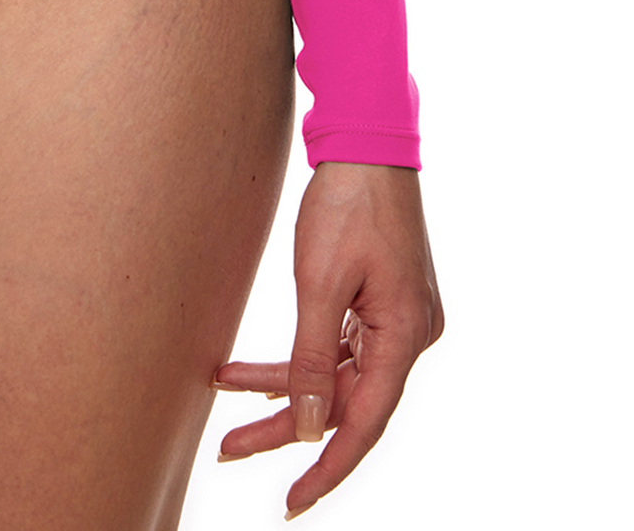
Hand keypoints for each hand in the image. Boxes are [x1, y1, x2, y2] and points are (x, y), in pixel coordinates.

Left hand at [211, 160, 441, 517]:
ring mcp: (396, 320)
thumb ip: (312, 358)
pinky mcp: (379, 303)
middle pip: (345, 402)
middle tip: (231, 450)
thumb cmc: (348, 202)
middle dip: (287, 428)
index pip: (364, 423)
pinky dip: (296, 358)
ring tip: (223, 401)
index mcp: (405, 337)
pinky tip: (248, 371)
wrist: (366, 139)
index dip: (327, 468)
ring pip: (335, 376)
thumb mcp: (320, 281)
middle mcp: (409, 336)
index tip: (292, 501)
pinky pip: (336, 347)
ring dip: (282, 389)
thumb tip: (307, 427)